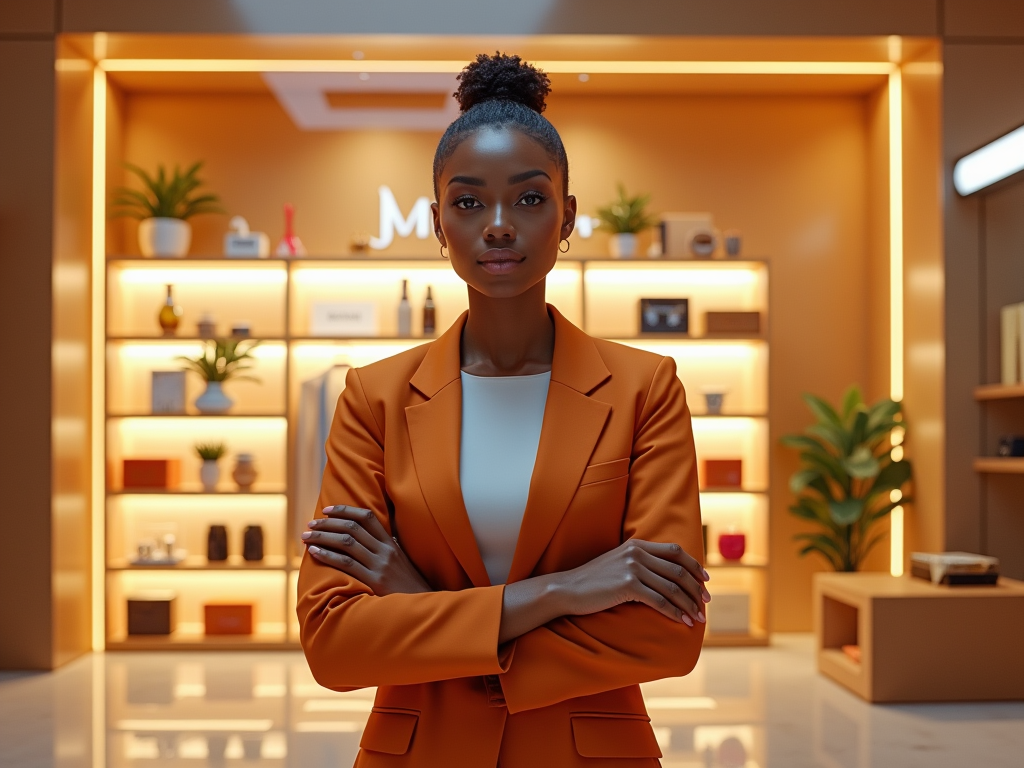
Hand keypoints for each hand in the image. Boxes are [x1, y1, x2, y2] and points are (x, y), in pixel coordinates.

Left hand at [302, 505, 431, 595]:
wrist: (421, 604)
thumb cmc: (407, 584)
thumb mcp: (399, 560)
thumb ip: (384, 547)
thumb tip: (366, 537)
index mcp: (390, 542)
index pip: (366, 517)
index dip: (344, 510)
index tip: (327, 510)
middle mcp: (385, 550)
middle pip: (352, 527)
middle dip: (327, 524)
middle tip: (310, 523)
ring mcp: (380, 564)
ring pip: (346, 543)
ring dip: (323, 537)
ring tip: (306, 536)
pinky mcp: (374, 580)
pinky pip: (347, 564)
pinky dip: (328, 555)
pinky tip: (314, 552)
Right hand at [555, 540, 710, 625]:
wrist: (568, 589)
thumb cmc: (594, 581)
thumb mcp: (619, 563)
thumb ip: (640, 563)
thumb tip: (665, 577)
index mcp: (638, 545)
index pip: (676, 552)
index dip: (694, 566)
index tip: (705, 580)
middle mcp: (638, 553)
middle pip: (678, 571)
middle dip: (696, 589)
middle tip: (706, 604)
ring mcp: (633, 568)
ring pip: (672, 588)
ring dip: (689, 604)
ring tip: (698, 618)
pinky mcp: (627, 585)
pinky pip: (659, 601)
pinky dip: (674, 612)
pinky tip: (682, 621)